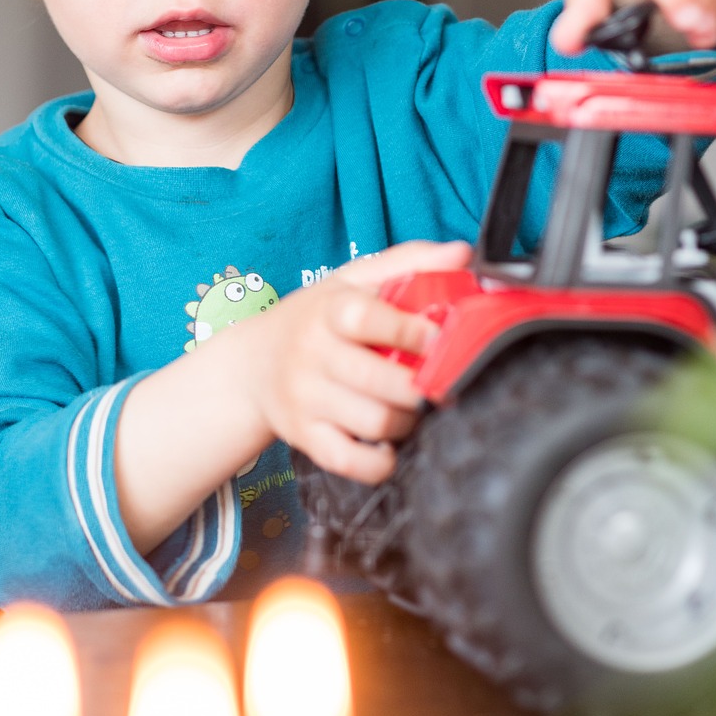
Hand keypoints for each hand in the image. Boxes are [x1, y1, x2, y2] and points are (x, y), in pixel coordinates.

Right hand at [241, 240, 471, 483]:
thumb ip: (408, 262)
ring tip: (411, 407)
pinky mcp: (305, 437)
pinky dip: (381, 462)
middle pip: (379, 381)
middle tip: (434, 383)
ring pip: (375, 423)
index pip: (364, 318)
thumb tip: (462, 252)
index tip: (437, 337)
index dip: (407, 330)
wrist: (253, 364)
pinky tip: (390, 444)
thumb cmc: (317, 319)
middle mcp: (312, 354)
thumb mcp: (352, 281)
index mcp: (328, 311)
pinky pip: (352, 462)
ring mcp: (306, 399)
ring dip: (408, 421)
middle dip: (420, 387)